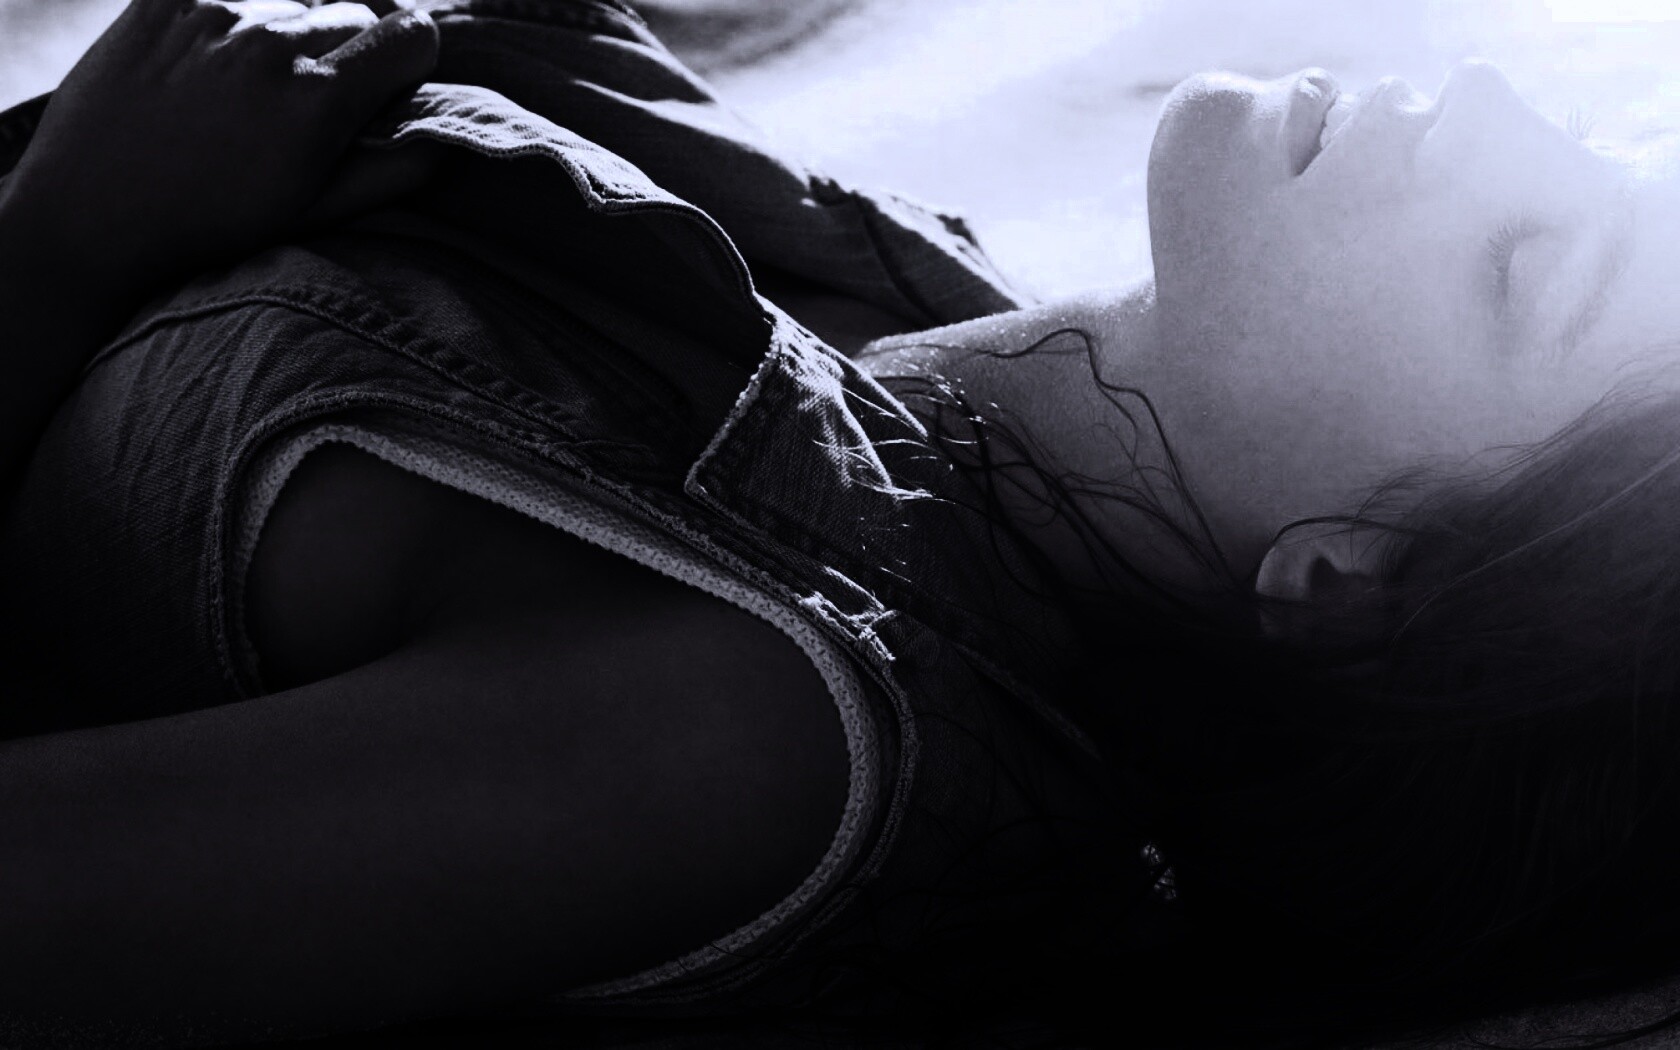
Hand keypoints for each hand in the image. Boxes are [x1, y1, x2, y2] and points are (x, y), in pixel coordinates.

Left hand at [4, 0, 439, 296]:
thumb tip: (446, 138)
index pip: (412, 35)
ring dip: (291, 30)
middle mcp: (269, 45)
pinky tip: (215, 61)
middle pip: (355, 11)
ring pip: (293, 1)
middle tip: (315, 94)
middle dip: (352, 46)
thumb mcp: (313, 213)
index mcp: (317, 103)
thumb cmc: (211, 225)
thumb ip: (392, 171)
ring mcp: (213, 14)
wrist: (89, 217)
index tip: (394, 79)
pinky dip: (238, 18)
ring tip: (253, 84)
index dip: (413, 57)